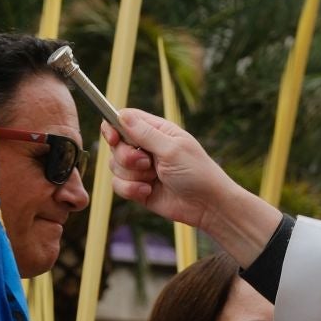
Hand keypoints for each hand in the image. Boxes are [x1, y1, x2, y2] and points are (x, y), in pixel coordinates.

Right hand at [104, 111, 282, 262]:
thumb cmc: (196, 172)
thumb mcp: (171, 149)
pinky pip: (118, 185)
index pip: (124, 119)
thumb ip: (145, 134)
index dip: (113, 127)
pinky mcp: (137, 188)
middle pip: (116, 144)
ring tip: (153, 179)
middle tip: (146, 163)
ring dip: (131, 175)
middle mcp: (146, 147)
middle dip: (126, 156)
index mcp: (156, 131)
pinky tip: (148, 192)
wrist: (207, 205)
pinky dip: (131, 190)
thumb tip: (121, 115)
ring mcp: (141, 169)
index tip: (113, 138)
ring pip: (115, 166)